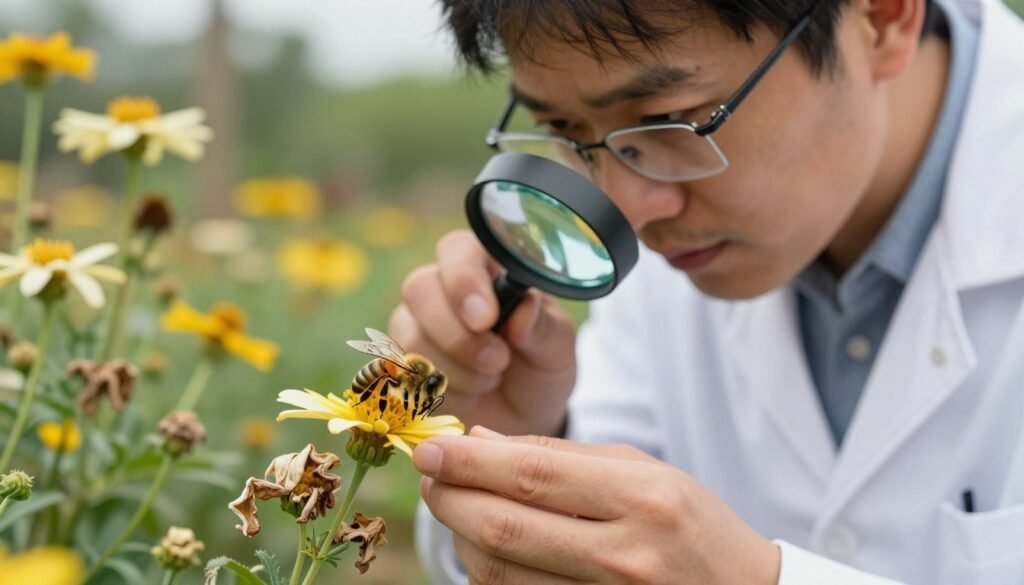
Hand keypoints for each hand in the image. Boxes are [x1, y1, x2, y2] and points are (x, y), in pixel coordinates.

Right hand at [390, 229, 577, 436]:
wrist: (521, 420)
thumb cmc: (540, 369)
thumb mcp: (558, 349)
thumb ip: (545, 328)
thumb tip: (522, 312)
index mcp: (484, 268)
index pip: (457, 249)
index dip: (464, 279)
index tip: (486, 319)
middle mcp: (442, 289)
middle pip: (420, 287)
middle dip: (458, 334)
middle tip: (497, 361)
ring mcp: (415, 326)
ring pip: (411, 337)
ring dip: (457, 370)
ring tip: (492, 379)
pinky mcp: (401, 365)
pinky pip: (404, 374)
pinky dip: (440, 392)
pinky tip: (468, 394)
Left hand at [415, 426, 780, 584]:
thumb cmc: (691, 523)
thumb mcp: (642, 469)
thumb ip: (560, 456)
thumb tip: (478, 441)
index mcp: (642, 498)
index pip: (532, 476)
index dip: (468, 462)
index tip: (429, 446)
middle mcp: (624, 555)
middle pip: (505, 528)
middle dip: (450, 497)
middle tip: (428, 474)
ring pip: (499, 573)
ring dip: (462, 535)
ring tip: (456, 503)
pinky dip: (488, 570)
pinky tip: (486, 542)